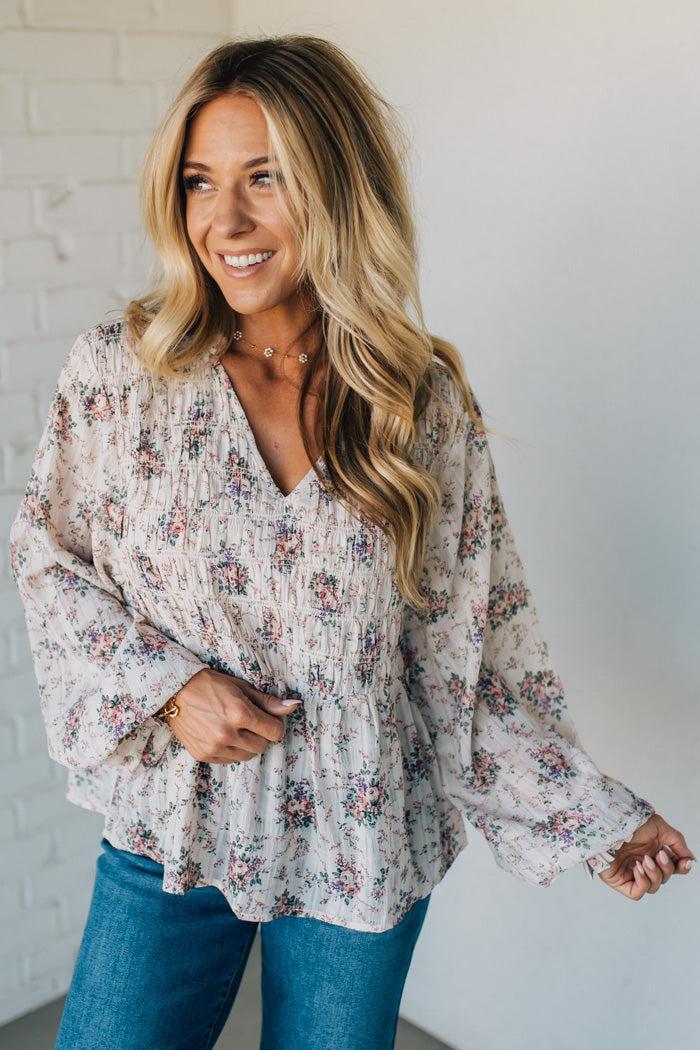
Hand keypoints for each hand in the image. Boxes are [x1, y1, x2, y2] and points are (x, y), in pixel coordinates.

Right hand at [165, 668, 300, 763]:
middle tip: (250, 722)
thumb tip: (294, 706)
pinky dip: (231, 751)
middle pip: (262, 746)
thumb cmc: (209, 685)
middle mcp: (227, 733)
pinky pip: (229, 760)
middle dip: (261, 735)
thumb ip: (267, 701)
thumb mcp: (240, 687)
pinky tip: (223, 735)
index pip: (275, 732)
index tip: (268, 719)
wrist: (174, 692)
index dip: (275, 725)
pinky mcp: (203, 755)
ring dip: (247, 744)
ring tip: (236, 728)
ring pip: (247, 756)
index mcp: (239, 713)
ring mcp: (214, 747)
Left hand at [596, 812, 694, 898]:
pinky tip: (637, 869)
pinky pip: (636, 893)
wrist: (609, 823)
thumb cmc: (630, 821)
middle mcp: (643, 862)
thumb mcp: (660, 828)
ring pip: (653, 887)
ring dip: (654, 875)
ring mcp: (631, 872)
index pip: (673, 867)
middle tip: (659, 855)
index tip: (685, 863)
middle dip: (666, 868)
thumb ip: (677, 843)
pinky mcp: (619, 881)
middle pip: (664, 877)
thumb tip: (690, 859)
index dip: (681, 867)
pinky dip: (642, 884)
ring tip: (644, 860)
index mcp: (653, 850)